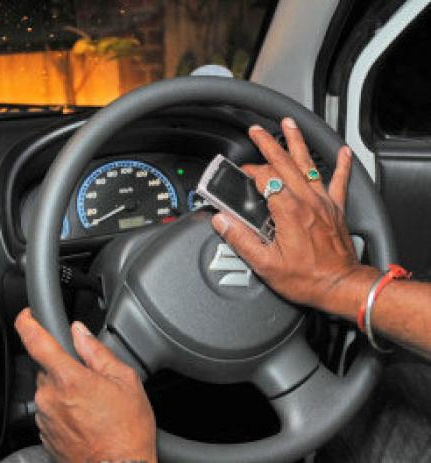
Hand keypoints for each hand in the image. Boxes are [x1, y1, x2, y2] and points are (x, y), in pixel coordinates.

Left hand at [15, 308, 156, 462]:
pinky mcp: (45, 436)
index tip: (27, 315)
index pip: (35, 340)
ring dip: (67, 392)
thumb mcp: (125, 381)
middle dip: (66, 368)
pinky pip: (51, 413)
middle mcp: (49, 397)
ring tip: (94, 406)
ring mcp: (45, 418)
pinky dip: (66, 412)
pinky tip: (88, 421)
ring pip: (50, 391)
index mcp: (68, 378)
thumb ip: (97, 351)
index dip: (27, 322)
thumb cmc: (127, 431)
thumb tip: (80, 332)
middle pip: (47, 368)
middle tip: (92, 381)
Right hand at [212, 118, 377, 314]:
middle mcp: (307, 202)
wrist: (341, 287)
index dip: (250, 172)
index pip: (265, 179)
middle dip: (268, 144)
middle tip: (256, 131)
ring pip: (309, 164)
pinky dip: (342, 165)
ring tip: (289, 124)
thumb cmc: (307, 278)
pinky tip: (343, 151)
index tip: (241, 174)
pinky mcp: (336, 209)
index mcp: (289, 212)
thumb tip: (221, 222)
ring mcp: (323, 203)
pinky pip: (340, 181)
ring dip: (297, 142)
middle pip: (285, 163)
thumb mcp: (266, 265)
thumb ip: (241, 240)